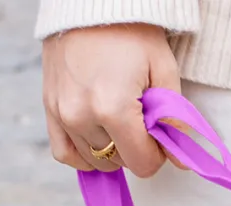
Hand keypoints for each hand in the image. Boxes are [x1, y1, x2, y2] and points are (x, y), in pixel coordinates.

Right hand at [42, 23, 181, 174]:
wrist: (91, 1)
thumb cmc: (132, 33)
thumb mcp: (164, 71)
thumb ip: (175, 121)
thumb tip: (181, 161)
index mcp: (113, 109)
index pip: (142, 164)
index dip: (157, 153)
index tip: (158, 132)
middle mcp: (81, 115)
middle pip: (120, 162)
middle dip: (135, 148)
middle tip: (139, 117)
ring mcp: (61, 112)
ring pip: (95, 160)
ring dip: (112, 149)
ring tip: (118, 118)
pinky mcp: (49, 106)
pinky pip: (64, 153)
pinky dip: (83, 154)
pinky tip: (98, 139)